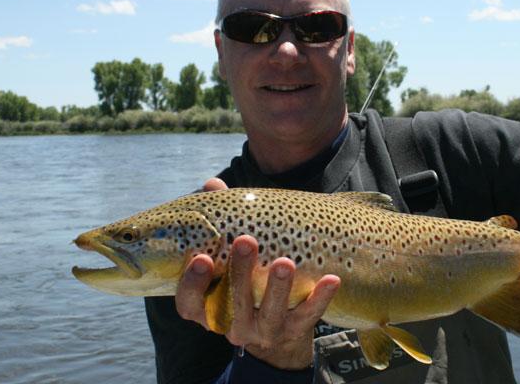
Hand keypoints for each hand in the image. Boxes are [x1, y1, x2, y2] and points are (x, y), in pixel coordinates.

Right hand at [175, 178, 341, 369]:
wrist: (277, 333)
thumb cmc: (246, 282)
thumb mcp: (229, 260)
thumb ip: (220, 225)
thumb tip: (212, 185)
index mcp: (209, 309)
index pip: (189, 304)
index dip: (192, 284)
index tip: (201, 257)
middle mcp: (233, 325)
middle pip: (232, 304)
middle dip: (239, 273)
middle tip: (246, 241)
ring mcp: (263, 332)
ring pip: (269, 314)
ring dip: (277, 288)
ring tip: (284, 262)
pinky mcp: (293, 332)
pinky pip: (307, 317)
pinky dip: (320, 299)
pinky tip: (331, 279)